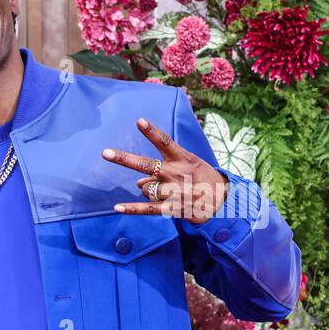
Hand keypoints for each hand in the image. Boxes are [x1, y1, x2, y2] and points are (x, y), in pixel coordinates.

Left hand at [102, 118, 228, 224]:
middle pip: (145, 164)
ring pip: (144, 188)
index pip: (165, 142)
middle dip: (124, 158)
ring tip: (164, 191)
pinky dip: (132, 208)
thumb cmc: (202, 178)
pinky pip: (147, 208)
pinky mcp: (172, 207)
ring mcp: (173, 190)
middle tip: (105, 153)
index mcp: (183, 159)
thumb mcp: (189, 165)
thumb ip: (162, 170)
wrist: (223, 200)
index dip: (152, 132)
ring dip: (147, 190)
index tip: (139, 121)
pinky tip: (117, 208)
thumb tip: (138, 183)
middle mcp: (176, 173)